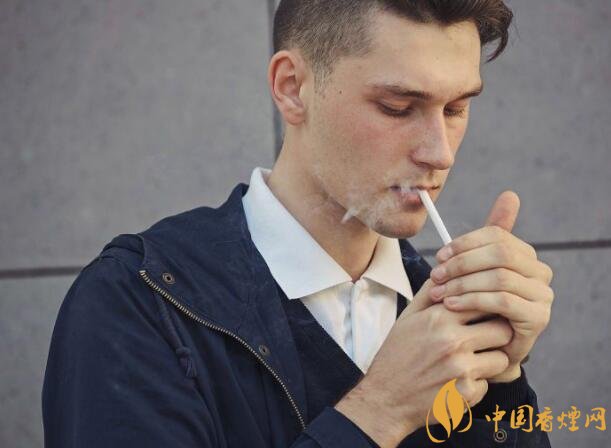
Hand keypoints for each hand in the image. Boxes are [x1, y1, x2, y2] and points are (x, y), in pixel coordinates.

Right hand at [335, 276, 512, 446]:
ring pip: (502, 358)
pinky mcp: (466, 394)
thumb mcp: (407, 318)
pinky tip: (458, 382)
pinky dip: (477, 384)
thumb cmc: (397, 355)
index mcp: (439, 318)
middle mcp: (452, 341)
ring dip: (492, 360)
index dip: (491, 307)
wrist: (385, 398)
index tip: (488, 314)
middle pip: (503, 329)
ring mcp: (461, 369)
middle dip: (499, 333)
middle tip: (489, 338)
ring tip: (474, 361)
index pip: (485, 301)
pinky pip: (489, 384)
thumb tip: (448, 268)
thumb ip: (430, 292)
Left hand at [428, 191, 554, 380]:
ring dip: (462, 283)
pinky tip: (451, 305)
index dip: (465, 243)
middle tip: (435, 276)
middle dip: (462, 263)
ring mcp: (543, 296)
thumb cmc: (473, 306)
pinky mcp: (538, 318)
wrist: (479, 349)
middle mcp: (539, 272)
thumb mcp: (473, 271)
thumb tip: (511, 194)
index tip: (439, 256)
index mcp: (524, 255)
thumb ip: (485, 238)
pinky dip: (472, 299)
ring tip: (438, 293)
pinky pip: (502, 300)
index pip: (496, 236)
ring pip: (499, 276)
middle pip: (499, 253)